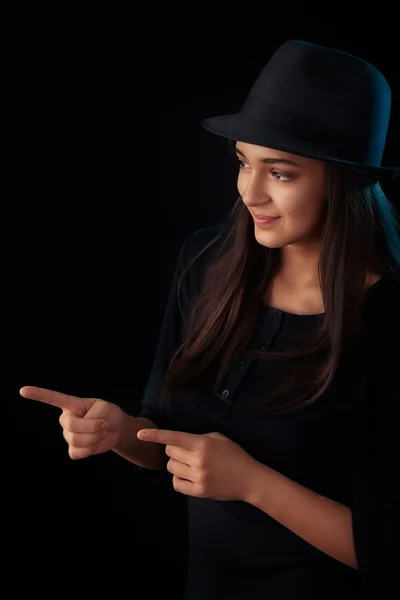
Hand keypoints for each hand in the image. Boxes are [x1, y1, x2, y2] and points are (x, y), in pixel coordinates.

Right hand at [19, 386, 124, 459]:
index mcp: (72, 404)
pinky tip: (95, 443)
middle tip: (104, 424)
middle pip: (71, 425)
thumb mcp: (105, 409)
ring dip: (94, 437)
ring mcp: (68, 435)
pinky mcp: (73, 449)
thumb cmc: (108, 414)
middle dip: (92, 426)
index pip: (53, 398)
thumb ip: (94, 418)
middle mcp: (66, 419)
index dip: (38, 394)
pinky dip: (91, 449)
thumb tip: (86, 432)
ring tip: (101, 432)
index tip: (23, 391)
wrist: (116, 429)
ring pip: (76, 440)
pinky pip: (78, 453)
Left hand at [137, 428, 259, 500]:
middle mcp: (198, 460)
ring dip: (176, 464)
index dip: (155, 436)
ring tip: (189, 464)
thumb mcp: (219, 439)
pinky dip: (178, 479)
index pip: (174, 437)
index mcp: (202, 444)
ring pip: (171, 468)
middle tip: (187, 452)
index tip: (140, 434)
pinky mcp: (199, 491)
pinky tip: (188, 476)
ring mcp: (198, 477)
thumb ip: (199, 438)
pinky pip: (176, 484)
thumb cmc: (235, 455)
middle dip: (175, 450)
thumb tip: (181, 441)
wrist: (249, 479)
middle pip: (170, 452)